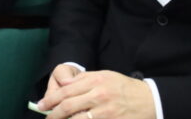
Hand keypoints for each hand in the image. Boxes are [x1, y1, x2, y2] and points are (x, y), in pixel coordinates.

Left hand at [37, 69, 154, 118]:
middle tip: (45, 117)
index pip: (66, 91)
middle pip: (68, 106)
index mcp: (96, 81)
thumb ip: (83, 80)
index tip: (41, 105)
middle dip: (53, 114)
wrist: (149, 100)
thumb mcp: (104, 75)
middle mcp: (99, 96)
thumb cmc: (123, 87)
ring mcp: (106, 112)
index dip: (51, 99)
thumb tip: (62, 86)